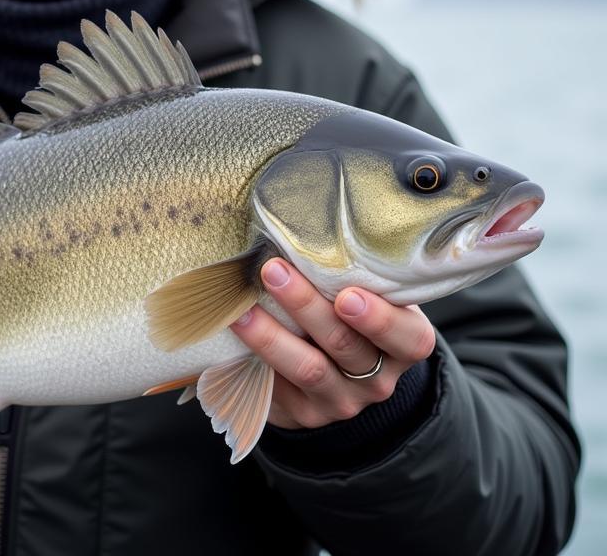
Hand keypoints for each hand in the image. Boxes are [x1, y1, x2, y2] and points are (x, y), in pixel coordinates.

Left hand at [229, 258, 434, 429]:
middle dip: (305, 306)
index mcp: (405, 343)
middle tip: (273, 270)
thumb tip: (307, 225)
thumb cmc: (353, 310)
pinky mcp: (306, 413)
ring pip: (308, 369)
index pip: (406, 337)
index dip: (378, 320)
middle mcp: (378, 378)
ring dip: (271, 335)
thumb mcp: (369, 291)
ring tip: (241, 306)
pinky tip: (234, 331)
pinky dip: (254, 357)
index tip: (346, 296)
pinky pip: (279, 387)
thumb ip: (354, 272)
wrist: (340, 371)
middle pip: (344, 345)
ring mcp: (342, 400)